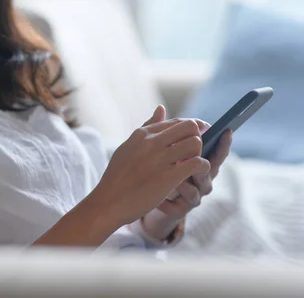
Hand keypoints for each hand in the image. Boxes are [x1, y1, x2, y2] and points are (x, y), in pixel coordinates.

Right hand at [91, 105, 210, 226]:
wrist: (108, 203)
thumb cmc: (118, 177)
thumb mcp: (128, 147)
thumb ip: (146, 128)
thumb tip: (161, 108)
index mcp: (141, 134)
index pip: (175, 122)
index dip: (190, 128)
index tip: (198, 135)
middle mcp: (151, 142)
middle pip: (189, 127)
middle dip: (196, 138)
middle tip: (193, 153)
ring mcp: (159, 159)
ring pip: (195, 142)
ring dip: (199, 153)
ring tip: (193, 165)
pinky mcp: (168, 177)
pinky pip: (197, 163)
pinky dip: (203, 168)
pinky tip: (197, 174)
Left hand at [142, 123, 232, 239]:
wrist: (142, 198)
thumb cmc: (157, 169)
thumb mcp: (158, 149)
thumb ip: (163, 131)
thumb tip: (160, 107)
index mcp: (198, 161)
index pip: (215, 150)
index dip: (223, 142)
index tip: (227, 130)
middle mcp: (201, 178)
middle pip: (211, 171)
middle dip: (206, 165)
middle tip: (197, 160)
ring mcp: (193, 195)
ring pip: (197, 190)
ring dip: (185, 184)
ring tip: (174, 181)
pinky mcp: (180, 209)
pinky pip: (179, 206)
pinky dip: (168, 201)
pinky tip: (159, 199)